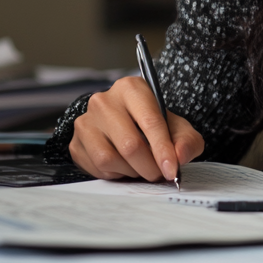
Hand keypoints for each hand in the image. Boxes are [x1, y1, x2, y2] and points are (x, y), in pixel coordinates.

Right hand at [68, 76, 203, 181]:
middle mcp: (104, 101)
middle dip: (149, 167)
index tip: (172, 170)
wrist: (126, 126)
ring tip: (140, 167)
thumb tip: (180, 157)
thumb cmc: (153, 125)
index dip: (163, 150)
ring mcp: (85, 121)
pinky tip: (122, 166)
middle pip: (129, 144)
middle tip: (159, 174)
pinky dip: (114, 174)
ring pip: (109, 159)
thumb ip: (186, 141)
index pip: (149, 121)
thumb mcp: (177, 128)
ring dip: (131, 171)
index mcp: (131, 88)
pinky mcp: (75, 143)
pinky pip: (96, 168)